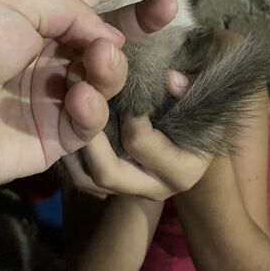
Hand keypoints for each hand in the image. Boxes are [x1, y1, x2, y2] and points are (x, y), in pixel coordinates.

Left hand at [0, 0, 176, 189]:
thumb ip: (71, 7)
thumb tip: (109, 39)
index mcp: (40, 13)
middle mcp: (53, 51)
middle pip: (109, 36)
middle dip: (140, 21)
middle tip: (168, 8)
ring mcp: (57, 94)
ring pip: (107, 79)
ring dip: (110, 70)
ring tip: (99, 63)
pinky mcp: (55, 135)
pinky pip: (89, 122)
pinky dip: (92, 110)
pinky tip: (80, 101)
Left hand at [63, 69, 212, 200]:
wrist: (193, 141)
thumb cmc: (201, 116)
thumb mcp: (204, 100)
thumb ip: (192, 89)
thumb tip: (170, 78)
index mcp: (181, 171)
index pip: (139, 143)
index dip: (126, 111)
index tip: (120, 82)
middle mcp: (153, 188)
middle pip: (107, 171)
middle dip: (88, 134)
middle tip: (79, 96)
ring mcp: (128, 191)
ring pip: (87, 178)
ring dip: (73, 143)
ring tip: (65, 110)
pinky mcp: (110, 189)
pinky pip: (81, 176)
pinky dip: (70, 150)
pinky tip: (65, 123)